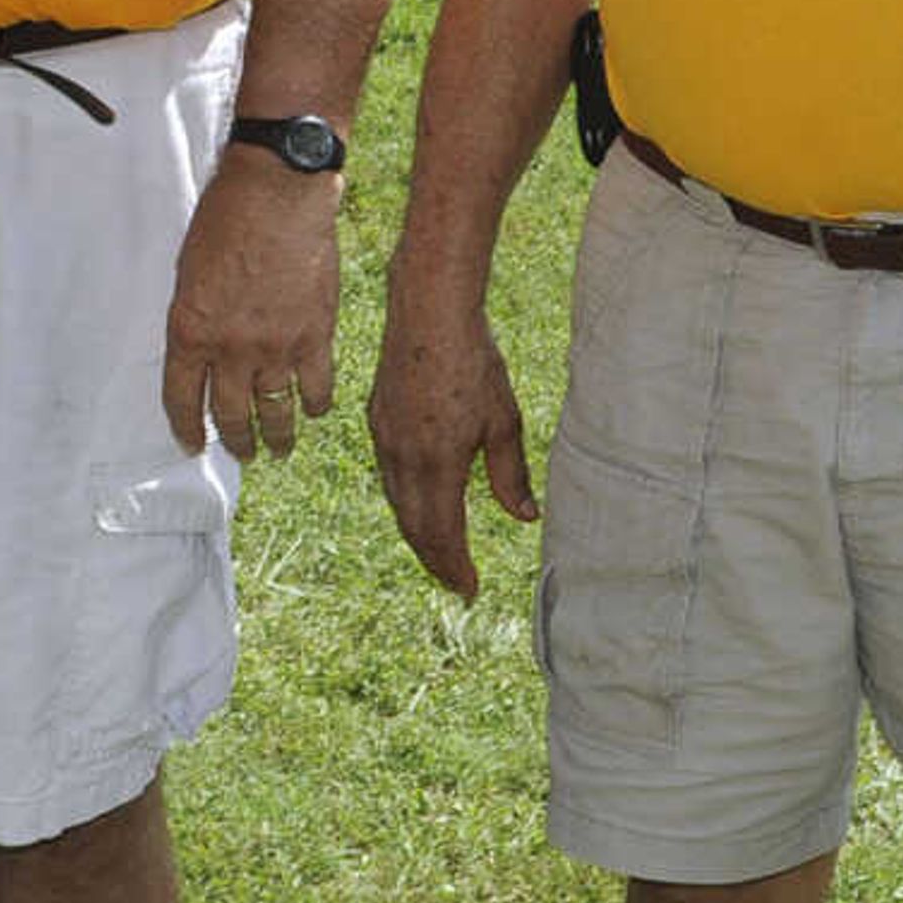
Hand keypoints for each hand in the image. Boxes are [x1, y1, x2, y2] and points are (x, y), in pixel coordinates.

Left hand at [161, 157, 340, 462]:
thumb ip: (194, 316)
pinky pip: (316, 388)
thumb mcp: (188, 271)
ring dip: (276, 437)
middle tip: (240, 453)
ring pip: (275, 412)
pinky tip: (312, 411)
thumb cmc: (225, 219)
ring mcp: (276, 348)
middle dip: (233, 441)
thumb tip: (201, 347)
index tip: (191, 446)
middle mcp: (230, 350)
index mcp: (190, 332)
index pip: (181, 399)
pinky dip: (315, 404)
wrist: (277, 195)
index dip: (186, 429)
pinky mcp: (316, 338)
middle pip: (230, 415)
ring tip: (276, 450)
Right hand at [368, 300, 537, 597]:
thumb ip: (510, 474)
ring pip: (398, 503)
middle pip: (414, 526)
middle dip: (435, 559)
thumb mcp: (504, 421)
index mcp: (437, 462)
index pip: (442, 532)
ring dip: (419, 533)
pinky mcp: (377, 421)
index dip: (455, 566)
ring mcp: (384, 439)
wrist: (428, 313)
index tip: (470, 590)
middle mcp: (403, 457)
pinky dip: (406, 502)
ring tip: (441, 552)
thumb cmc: (473, 363)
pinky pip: (389, 476)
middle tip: (457, 583)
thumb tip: (524, 517)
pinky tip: (421, 502)